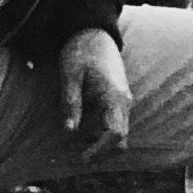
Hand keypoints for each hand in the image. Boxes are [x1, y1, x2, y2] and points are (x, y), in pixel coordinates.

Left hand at [57, 27, 130, 157]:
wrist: (94, 33)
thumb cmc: (81, 51)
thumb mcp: (70, 75)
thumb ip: (70, 103)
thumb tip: (69, 131)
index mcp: (114, 97)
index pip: (115, 134)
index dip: (100, 151)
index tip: (81, 159)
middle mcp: (123, 102)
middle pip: (120, 140)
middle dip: (100, 153)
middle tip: (75, 158)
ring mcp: (122, 102)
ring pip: (117, 135)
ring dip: (98, 144)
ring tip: (72, 147)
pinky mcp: (116, 102)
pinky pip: (112, 125)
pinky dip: (98, 134)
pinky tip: (79, 132)